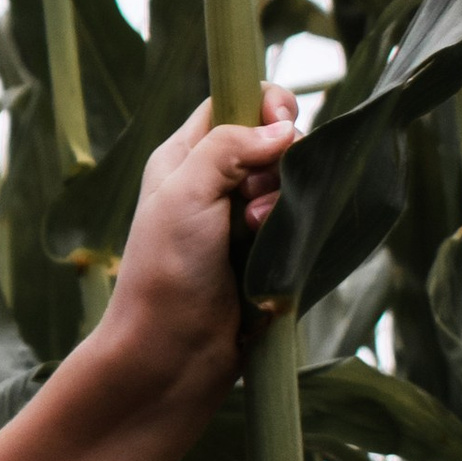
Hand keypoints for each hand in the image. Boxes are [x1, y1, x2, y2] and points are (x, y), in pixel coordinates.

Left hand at [96, 91, 299, 423]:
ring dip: (284, 201)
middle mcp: (211, 184)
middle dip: (280, 160)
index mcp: (183, 158)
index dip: (264, 105)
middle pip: (272, 142)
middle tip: (256, 196)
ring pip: (290, 185)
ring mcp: (238, 222)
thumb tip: (284, 127)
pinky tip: (273, 253)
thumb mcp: (185, 192)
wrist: (169, 357)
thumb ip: (229, 146)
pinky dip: (292, 233)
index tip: (281, 124)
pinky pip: (297, 226)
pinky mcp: (262, 256)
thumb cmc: (165, 272)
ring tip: (257, 230)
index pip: (234, 103)